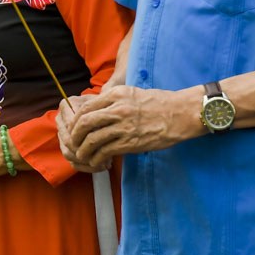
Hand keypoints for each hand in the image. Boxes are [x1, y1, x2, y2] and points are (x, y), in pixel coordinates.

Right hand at [56, 95, 107, 172]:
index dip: (87, 135)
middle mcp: (60, 120)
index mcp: (66, 106)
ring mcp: (62, 135)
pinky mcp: (67, 148)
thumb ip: (105, 95)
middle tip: (107, 154)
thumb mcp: (107, 99)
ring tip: (106, 161)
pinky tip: (101, 166)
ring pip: (69, 153)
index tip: (106, 138)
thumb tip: (106, 95)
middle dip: (87, 151)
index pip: (71, 125)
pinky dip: (86, 167)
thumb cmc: (109, 108)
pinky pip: (72, 162)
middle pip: (68, 141)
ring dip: (88, 160)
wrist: (107, 116)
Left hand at [65, 85, 196, 169]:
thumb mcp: (131, 93)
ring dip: (83, 150)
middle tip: (74, 143)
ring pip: (92, 140)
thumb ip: (112, 101)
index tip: (74, 129)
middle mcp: (118, 109)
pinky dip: (97, 159)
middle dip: (74, 136)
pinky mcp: (131, 142)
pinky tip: (97, 162)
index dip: (75, 121)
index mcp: (116, 95)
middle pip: (84, 123)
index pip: (85, 108)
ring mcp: (124, 126)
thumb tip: (95, 112)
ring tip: (83, 156)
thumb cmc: (157, 103)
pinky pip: (106, 152)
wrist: (181, 114)